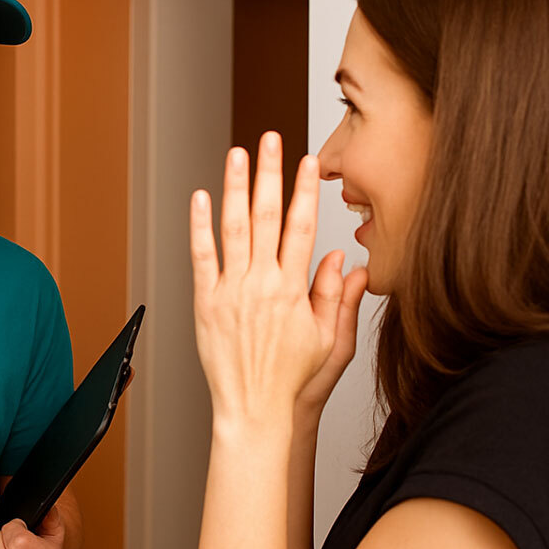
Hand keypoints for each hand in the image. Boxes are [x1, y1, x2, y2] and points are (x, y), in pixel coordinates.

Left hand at [190, 132, 357, 430]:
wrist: (254, 408)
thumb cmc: (292, 379)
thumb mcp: (329, 340)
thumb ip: (338, 297)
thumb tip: (348, 261)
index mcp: (293, 289)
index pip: (301, 227)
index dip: (304, 190)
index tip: (308, 162)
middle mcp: (261, 284)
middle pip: (266, 216)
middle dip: (270, 174)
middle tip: (270, 140)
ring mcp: (231, 291)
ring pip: (233, 228)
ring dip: (235, 187)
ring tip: (237, 154)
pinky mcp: (205, 303)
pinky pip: (201, 257)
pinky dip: (200, 226)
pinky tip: (201, 198)